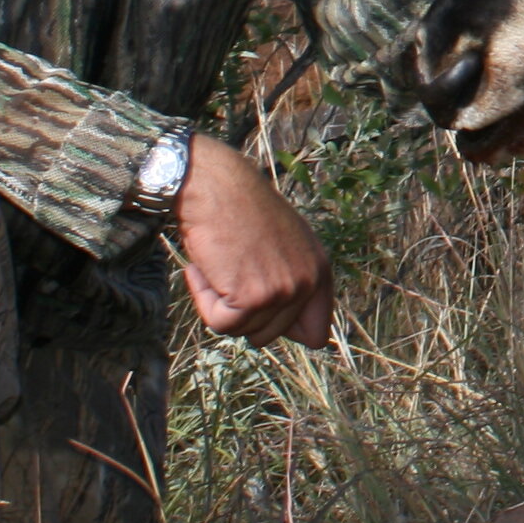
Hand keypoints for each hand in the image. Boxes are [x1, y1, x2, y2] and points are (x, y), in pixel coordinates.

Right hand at [170, 136, 335, 344]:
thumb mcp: (285, 246)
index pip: (317, 333)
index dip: (284, 330)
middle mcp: (307, 283)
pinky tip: (203, 269)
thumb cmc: (241, 212)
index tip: (260, 315)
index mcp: (320, 271)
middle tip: (230, 275)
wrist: (215, 187)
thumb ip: (293, 282)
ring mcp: (282, 291)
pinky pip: (220, 323)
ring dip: (221, 303)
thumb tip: (304, 334)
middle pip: (270, 335)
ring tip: (220, 265)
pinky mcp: (252, 297)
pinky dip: (204, 301)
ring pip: (243, 331)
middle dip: (243, 314)